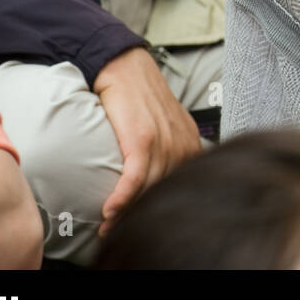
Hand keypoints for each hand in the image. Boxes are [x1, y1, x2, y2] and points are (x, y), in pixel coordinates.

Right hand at [93, 46, 200, 234]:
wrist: (125, 67)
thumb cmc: (140, 97)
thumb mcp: (165, 124)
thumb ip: (170, 149)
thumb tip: (162, 176)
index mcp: (190, 144)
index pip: (182, 186)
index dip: (163, 206)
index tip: (147, 221)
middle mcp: (183, 146)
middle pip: (165, 191)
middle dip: (143, 214)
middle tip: (120, 232)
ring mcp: (164, 143)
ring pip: (148, 190)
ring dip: (126, 213)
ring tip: (108, 229)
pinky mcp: (142, 140)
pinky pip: (134, 178)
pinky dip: (121, 198)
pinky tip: (109, 213)